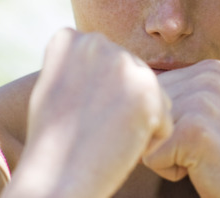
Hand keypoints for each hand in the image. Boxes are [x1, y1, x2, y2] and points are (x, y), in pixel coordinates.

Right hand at [3, 29, 172, 197]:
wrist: (54, 179)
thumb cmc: (54, 143)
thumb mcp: (57, 86)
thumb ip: (83, 64)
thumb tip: (106, 55)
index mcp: (72, 40)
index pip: (110, 63)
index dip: (102, 95)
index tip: (79, 113)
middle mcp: (98, 43)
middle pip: (135, 75)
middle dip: (124, 105)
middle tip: (94, 128)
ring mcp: (123, 64)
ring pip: (154, 95)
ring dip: (139, 120)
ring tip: (105, 135)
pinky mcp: (147, 91)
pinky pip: (165, 120)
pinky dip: (150, 139)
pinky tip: (119, 145)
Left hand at [142, 60, 219, 197]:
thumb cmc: (219, 159)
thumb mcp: (199, 112)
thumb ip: (170, 92)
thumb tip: (118, 79)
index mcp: (210, 67)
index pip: (149, 90)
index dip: (165, 122)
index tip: (199, 134)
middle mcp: (209, 75)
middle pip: (144, 108)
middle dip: (162, 137)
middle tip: (200, 149)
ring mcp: (204, 100)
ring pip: (144, 131)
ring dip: (164, 154)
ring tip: (201, 157)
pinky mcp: (195, 131)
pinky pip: (150, 155)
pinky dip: (168, 171)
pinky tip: (201, 168)